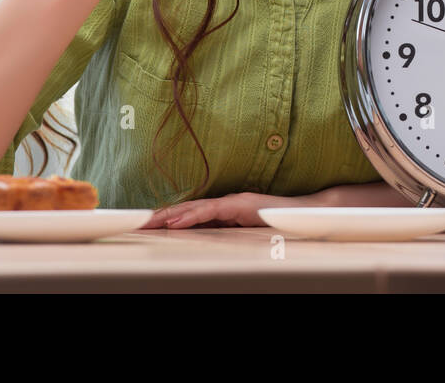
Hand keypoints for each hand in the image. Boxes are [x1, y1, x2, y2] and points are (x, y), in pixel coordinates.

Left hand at [141, 191, 325, 228]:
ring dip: (171, 214)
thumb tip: (203, 242)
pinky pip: (213, 210)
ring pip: (196, 207)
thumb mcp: (245, 234)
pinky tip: (178, 221)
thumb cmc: (277, 226)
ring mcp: (234, 202)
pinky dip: (193, 216)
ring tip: (151, 221)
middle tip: (139, 223)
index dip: (170, 218)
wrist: (304, 216)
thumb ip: (226, 234)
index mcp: (226, 211)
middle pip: (189, 208)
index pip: (192, 214)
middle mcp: (227, 203)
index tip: (148, 225)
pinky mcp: (242, 204)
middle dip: (163, 215)